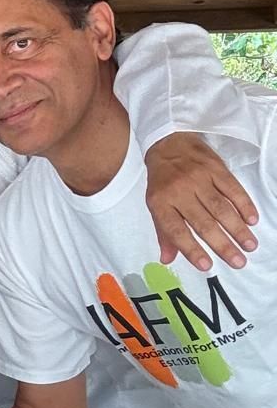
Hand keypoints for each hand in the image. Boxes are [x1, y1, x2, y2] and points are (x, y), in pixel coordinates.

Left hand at [144, 133, 258, 271]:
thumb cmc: (162, 180)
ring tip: (250, 245)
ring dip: (237, 229)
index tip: (206, 266)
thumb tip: (167, 259)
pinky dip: (244, 205)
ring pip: (221, 208)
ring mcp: (199, 179)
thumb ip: (163, 232)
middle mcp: (180, 192)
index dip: (191, 249)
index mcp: (161, 203)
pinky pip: (232, 189)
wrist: (168, 142)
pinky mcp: (215, 168)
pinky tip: (252, 220)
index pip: (177, 230)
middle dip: (223, 245)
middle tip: (238, 262)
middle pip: (204, 223)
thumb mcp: (154, 204)